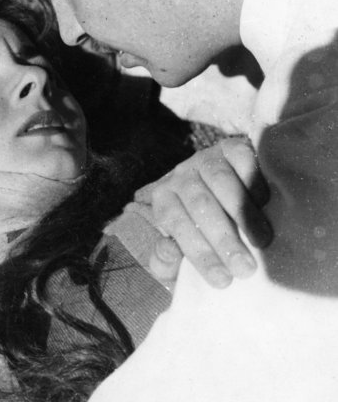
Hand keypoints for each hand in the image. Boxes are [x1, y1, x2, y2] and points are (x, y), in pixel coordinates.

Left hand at [135, 137, 271, 287]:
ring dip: (243, 213)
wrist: (229, 190)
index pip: (174, 222)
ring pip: (221, 181)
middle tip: (245, 269)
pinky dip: (254, 182)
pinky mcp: (233, 146)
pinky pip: (243, 161)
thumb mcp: (181, 251)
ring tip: (262, 242)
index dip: (198, 252)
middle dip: (223, 239)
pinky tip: (265, 204)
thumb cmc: (204, 231)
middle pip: (200, 204)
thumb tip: (166, 251)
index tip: (222, 281)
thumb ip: (166, 261)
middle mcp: (182, 174)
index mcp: (163, 198)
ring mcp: (207, 157)